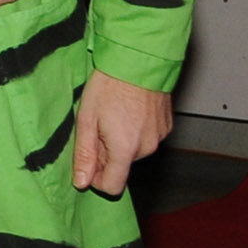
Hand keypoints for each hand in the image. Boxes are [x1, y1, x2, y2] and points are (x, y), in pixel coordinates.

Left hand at [73, 69, 172, 194]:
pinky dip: (134, 132)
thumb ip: (85, 155)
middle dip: (106, 154)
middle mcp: (147, 148)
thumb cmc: (108, 87)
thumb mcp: (86, 120)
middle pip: (121, 166)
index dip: (96, 180)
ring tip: (111, 116)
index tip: (87, 163)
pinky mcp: (166, 127)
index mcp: (125, 149)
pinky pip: (146, 139)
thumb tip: (81, 183)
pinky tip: (127, 112)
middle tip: (96, 127)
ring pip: (134, 152)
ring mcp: (159, 138)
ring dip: (120, 142)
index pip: (113, 187)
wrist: (138, 61)